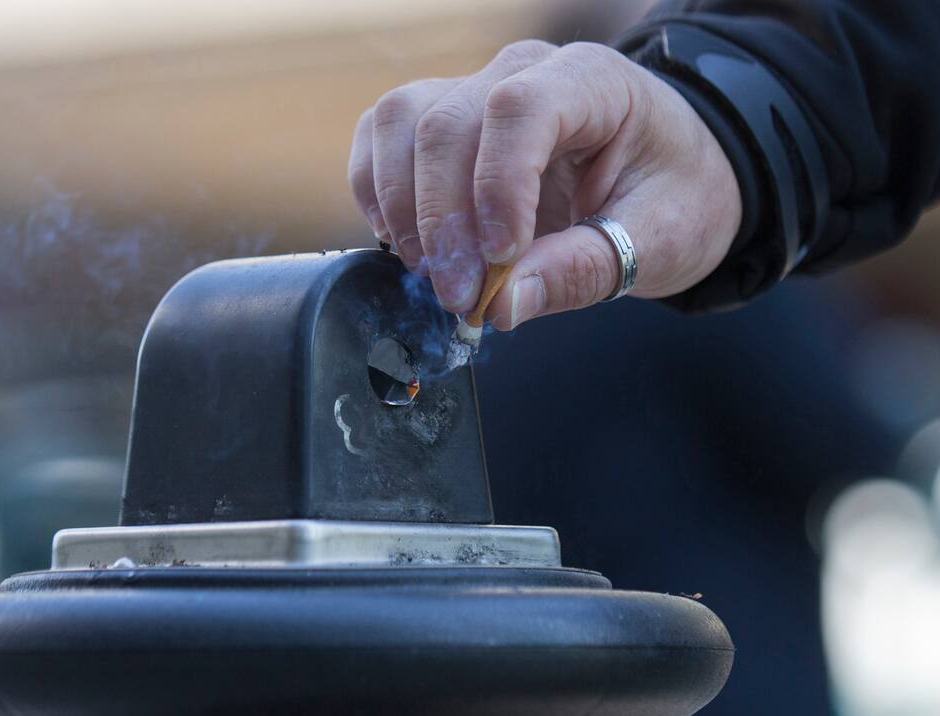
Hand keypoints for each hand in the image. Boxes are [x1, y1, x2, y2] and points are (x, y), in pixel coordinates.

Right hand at [347, 40, 742, 327]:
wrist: (667, 176)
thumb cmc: (673, 198)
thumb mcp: (657, 241)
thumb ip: (582, 270)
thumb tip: (501, 307)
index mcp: (593, 82)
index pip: (521, 109)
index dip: (496, 186)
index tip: (500, 260)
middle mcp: (523, 72)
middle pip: (447, 122)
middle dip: (443, 220)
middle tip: (459, 297)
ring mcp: (473, 90)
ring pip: (401, 122)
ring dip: (403, 207)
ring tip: (431, 273)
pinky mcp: (439, 120)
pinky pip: (382, 136)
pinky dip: (377, 191)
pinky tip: (401, 242)